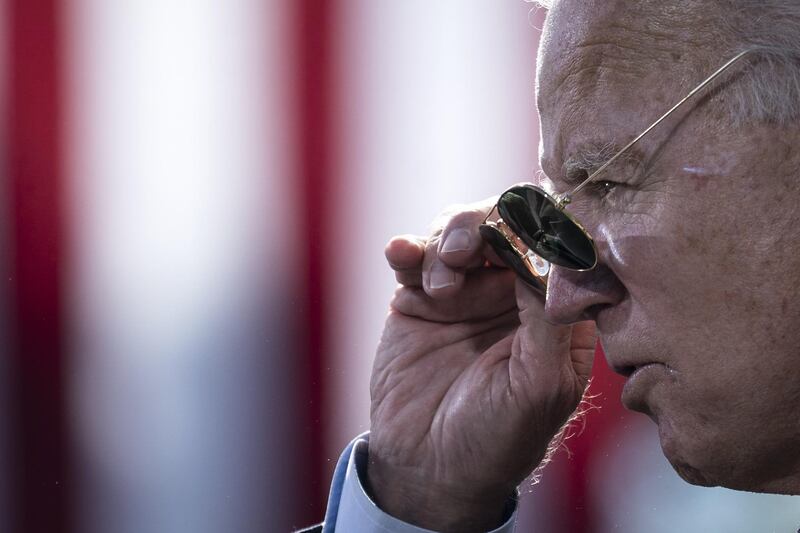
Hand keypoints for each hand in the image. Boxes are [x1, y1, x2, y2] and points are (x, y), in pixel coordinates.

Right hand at [367, 199, 596, 531]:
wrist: (429, 469)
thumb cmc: (498, 436)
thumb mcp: (539, 384)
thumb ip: (547, 318)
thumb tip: (546, 251)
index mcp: (555, 309)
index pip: (558, 245)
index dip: (542, 225)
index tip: (521, 230)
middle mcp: (513, 292)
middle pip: (506, 224)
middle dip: (485, 226)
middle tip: (464, 251)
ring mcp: (466, 292)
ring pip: (460, 231)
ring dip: (447, 240)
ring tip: (440, 285)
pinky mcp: (420, 298)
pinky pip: (415, 257)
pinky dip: (408, 248)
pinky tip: (400, 254)